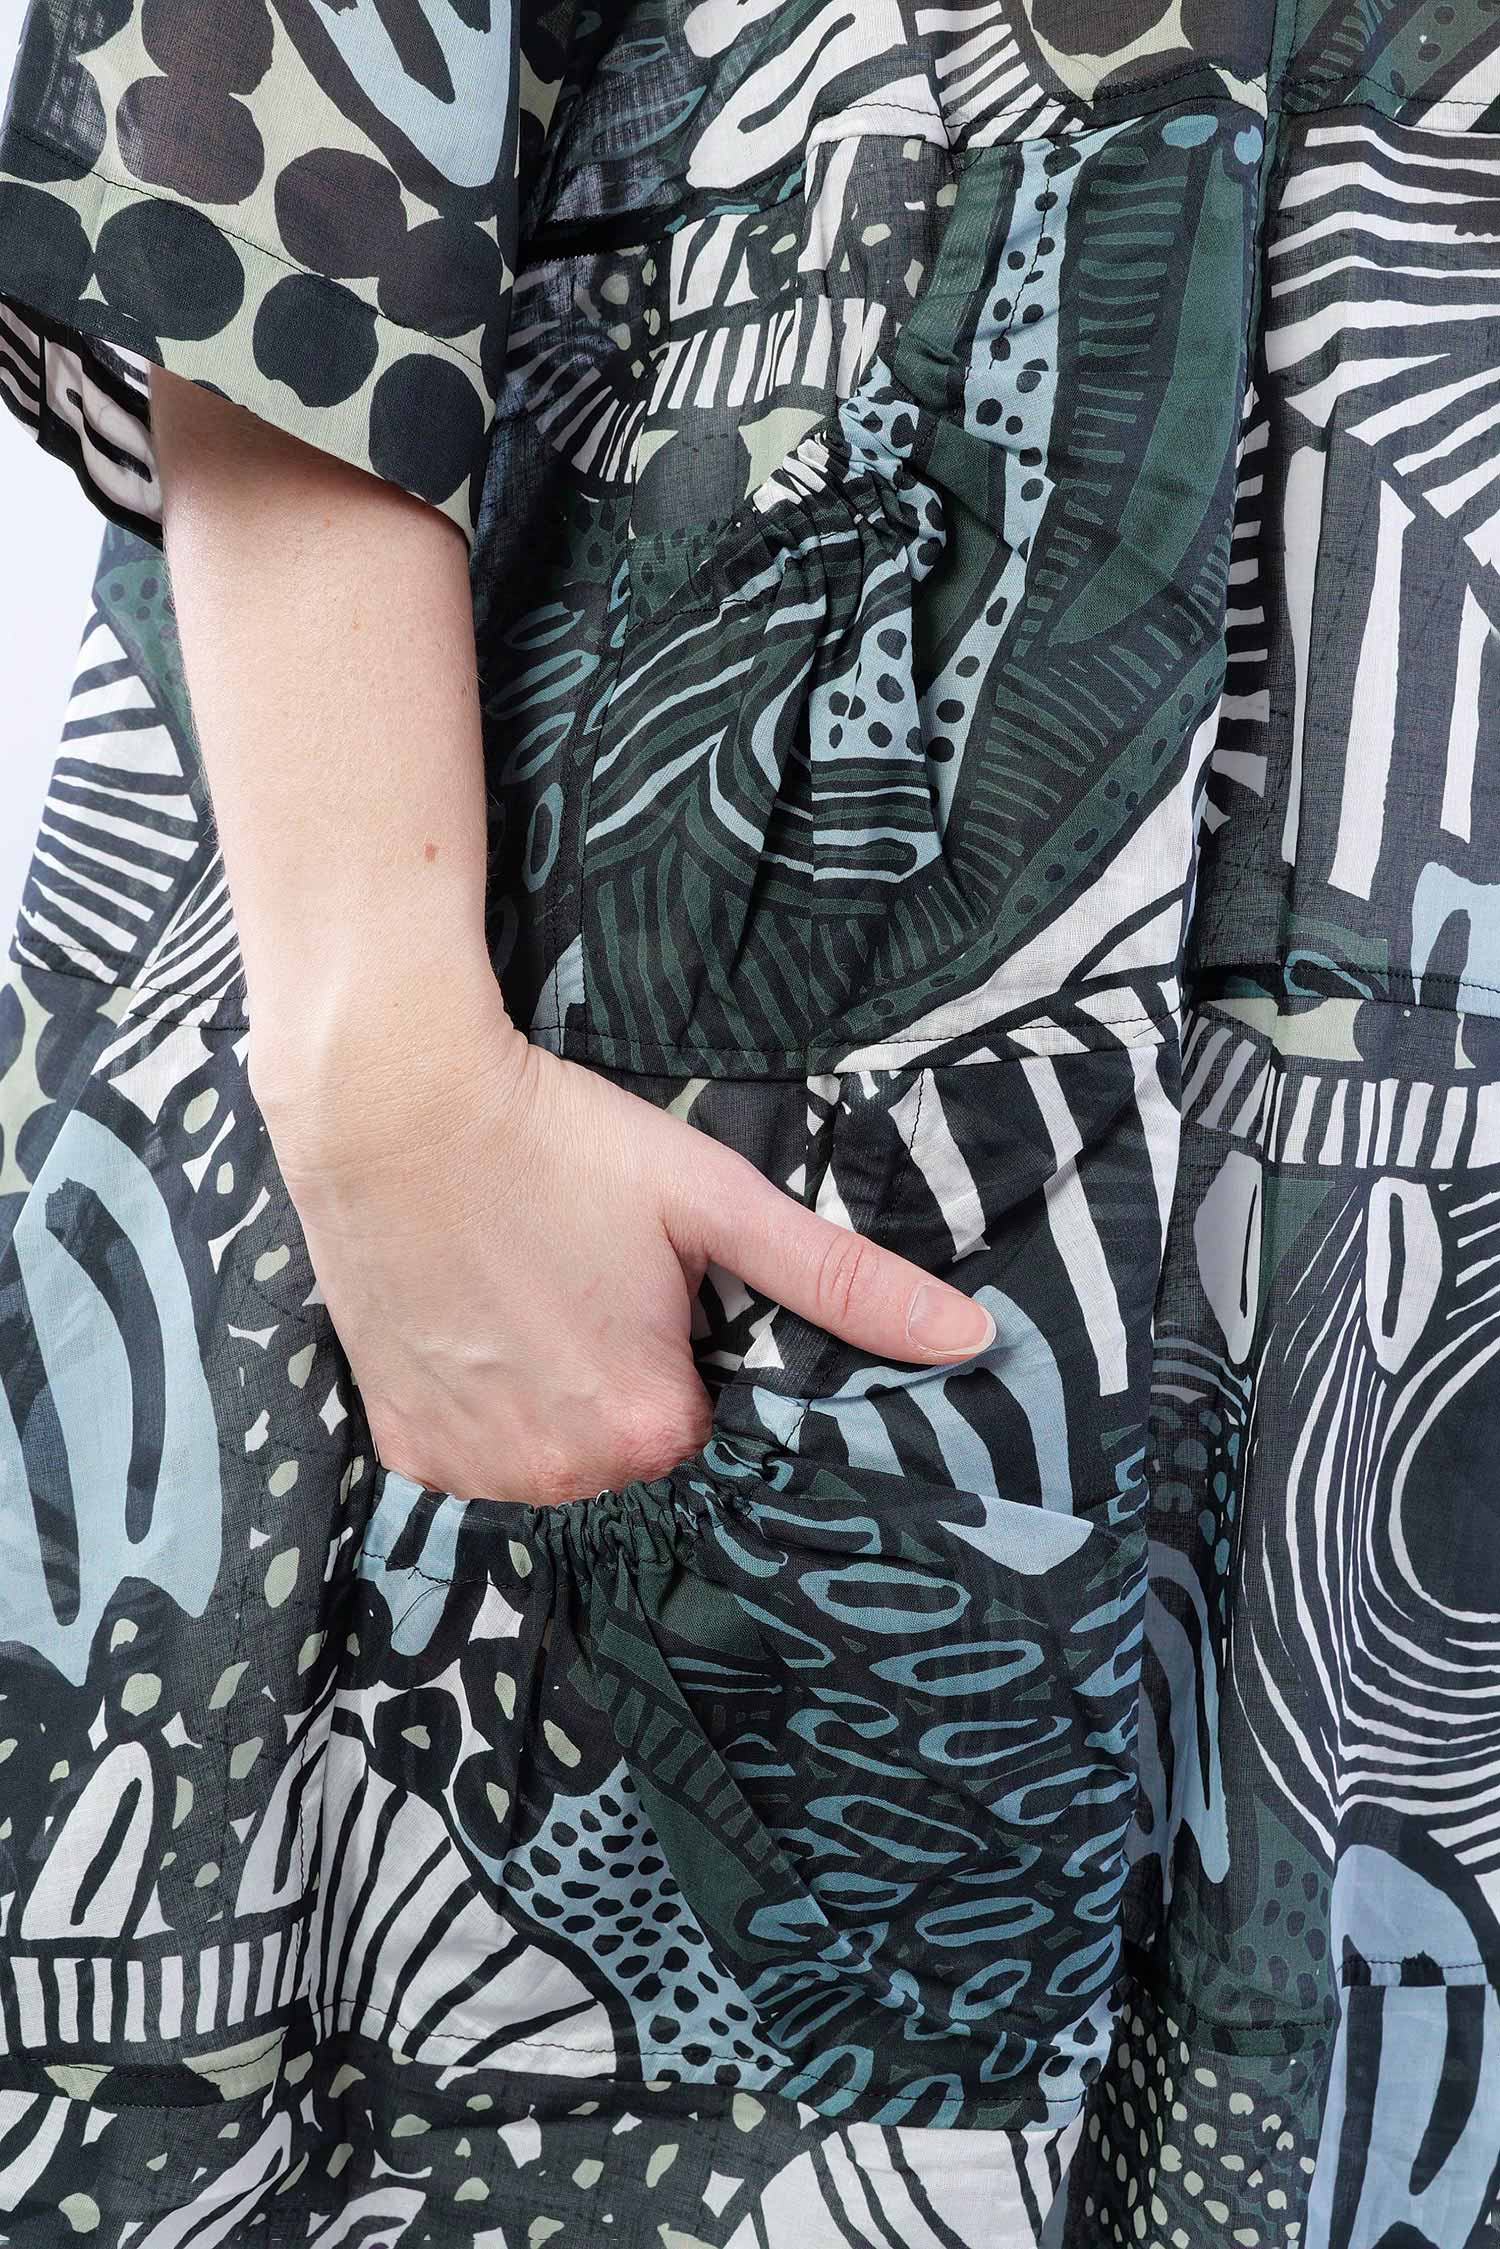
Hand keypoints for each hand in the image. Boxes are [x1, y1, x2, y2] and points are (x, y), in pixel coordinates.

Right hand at [253, 981, 995, 1506]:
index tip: (645, 1278)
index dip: (684, 1342)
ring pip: (551, 1450)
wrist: (393, 1107)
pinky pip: (471, 1448)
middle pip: (629, 1439)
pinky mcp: (403, 1445)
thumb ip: (842, 1280)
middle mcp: (562, 1474)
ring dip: (549, 1392)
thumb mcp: (715, 1200)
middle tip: (578, 1271)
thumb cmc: (565, 1143)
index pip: (707, 1416)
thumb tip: (974, 1341)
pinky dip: (477, 1401)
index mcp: (653, 1426)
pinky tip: (469, 1320)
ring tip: (520, 1287)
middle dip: (619, 1371)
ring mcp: (472, 1469)